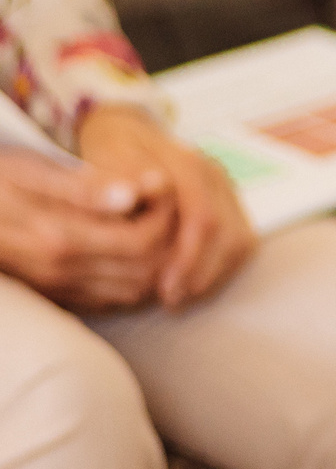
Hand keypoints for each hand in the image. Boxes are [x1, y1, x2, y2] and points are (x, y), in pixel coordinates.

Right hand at [0, 148, 176, 311]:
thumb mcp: (33, 170)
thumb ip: (85, 186)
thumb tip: (136, 194)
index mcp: (59, 237)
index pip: (143, 239)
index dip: (166, 213)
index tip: (163, 185)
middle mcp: (60, 271)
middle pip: (146, 270)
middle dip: (168, 238)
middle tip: (164, 205)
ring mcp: (56, 287)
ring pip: (133, 289)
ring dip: (155, 261)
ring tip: (151, 222)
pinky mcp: (53, 294)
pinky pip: (110, 299)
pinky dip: (133, 277)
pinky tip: (130, 247)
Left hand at [77, 105, 254, 307]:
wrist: (129, 132)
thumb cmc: (112, 152)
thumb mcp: (104, 159)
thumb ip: (117, 179)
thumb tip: (133, 197)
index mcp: (189, 163)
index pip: (203, 217)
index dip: (187, 258)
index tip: (162, 288)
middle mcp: (216, 175)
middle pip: (228, 233)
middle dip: (202, 272)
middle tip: (170, 300)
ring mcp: (226, 188)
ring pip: (239, 239)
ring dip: (214, 272)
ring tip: (181, 293)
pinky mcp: (229, 202)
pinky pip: (239, 240)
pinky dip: (221, 265)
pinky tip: (193, 279)